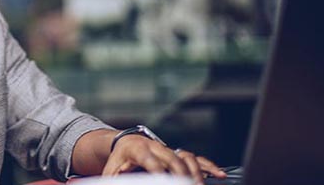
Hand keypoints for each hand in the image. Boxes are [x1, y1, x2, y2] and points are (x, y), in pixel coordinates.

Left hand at [102, 135, 226, 183]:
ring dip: (196, 172)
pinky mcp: (176, 153)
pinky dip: (208, 166)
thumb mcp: (111, 170)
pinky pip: (195, 158)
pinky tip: (219, 174)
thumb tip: (104, 184)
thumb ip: (113, 180)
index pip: (151, 161)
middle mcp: (156, 146)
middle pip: (173, 159)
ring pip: (187, 157)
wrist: (124, 143)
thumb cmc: (117, 160)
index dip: (159, 173)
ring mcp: (168, 149)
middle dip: (181, 175)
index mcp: (138, 149)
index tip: (166, 182)